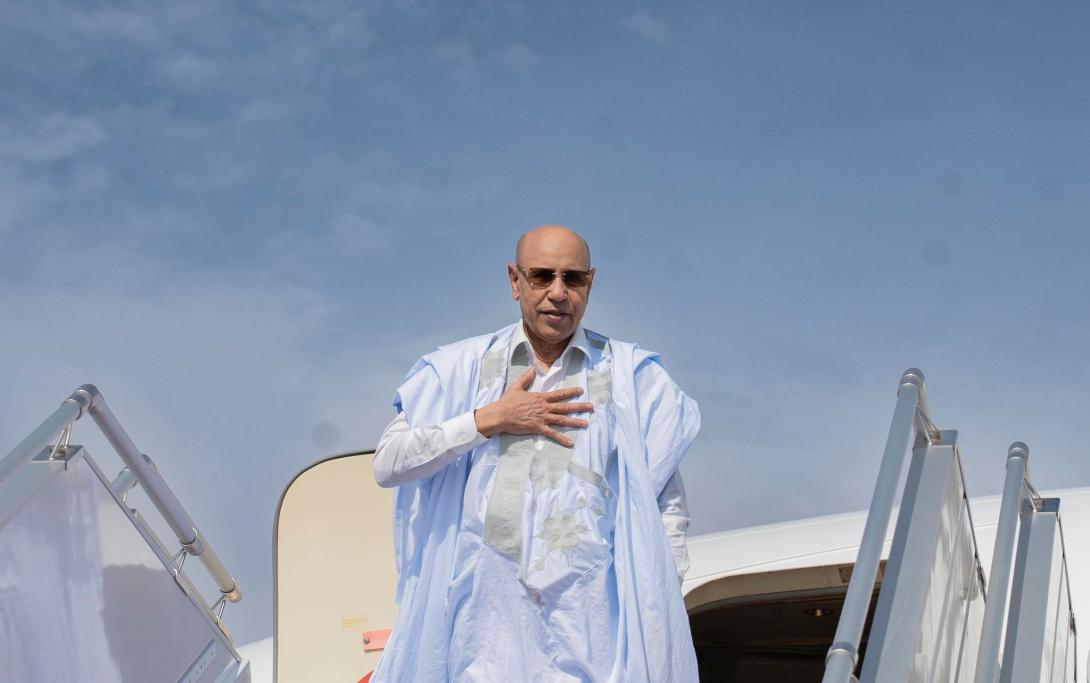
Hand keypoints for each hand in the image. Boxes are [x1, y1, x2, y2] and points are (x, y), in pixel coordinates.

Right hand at [474, 367, 593, 446]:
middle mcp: (544, 407)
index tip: (581, 391)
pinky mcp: (537, 428)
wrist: (500, 414)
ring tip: (586, 424)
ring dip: (575, 422)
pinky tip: (570, 443)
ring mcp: (542, 418)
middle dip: (579, 407)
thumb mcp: (517, 387)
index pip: (559, 394)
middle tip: (591, 407)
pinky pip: (552, 434)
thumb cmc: (507, 402)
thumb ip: (526, 377)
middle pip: (565, 407)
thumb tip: (533, 367)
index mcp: (540, 397)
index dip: (571, 392)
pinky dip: (561, 438)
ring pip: (562, 419)